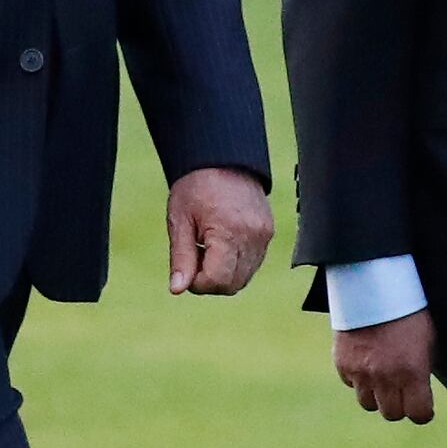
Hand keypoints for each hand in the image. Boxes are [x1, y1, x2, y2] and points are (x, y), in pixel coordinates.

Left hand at [165, 166, 274, 294]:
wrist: (223, 157)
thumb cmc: (196, 186)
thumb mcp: (180, 220)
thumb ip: (181, 258)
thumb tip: (178, 289)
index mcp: (229, 232)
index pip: (217, 281)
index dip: (197, 283)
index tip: (187, 266)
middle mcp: (253, 236)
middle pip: (233, 285)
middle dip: (211, 281)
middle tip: (196, 257)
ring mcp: (264, 235)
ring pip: (244, 277)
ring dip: (224, 274)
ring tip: (209, 248)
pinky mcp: (269, 233)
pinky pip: (253, 263)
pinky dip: (236, 264)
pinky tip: (222, 244)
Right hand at [335, 309, 436, 424]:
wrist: (372, 284)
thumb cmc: (407, 310)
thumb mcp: (427, 339)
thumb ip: (422, 369)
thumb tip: (421, 390)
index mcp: (412, 371)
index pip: (418, 414)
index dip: (423, 412)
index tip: (423, 406)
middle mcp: (385, 377)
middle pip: (392, 414)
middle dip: (399, 405)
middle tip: (403, 391)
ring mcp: (361, 372)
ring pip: (368, 403)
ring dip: (376, 394)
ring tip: (382, 376)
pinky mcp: (342, 363)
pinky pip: (351, 383)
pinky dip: (358, 378)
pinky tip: (366, 360)